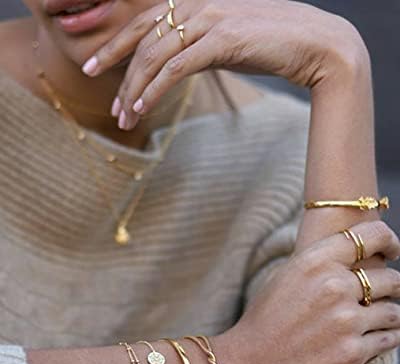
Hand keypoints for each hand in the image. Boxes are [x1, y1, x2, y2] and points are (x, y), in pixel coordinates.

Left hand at [81, 0, 367, 128]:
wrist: (318, 44)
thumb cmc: (276, 45)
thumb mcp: (229, 44)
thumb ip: (201, 48)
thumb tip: (180, 65)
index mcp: (198, 4)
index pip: (145, 23)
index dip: (117, 44)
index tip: (97, 66)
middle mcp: (199, 6)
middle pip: (143, 40)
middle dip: (119, 72)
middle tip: (106, 101)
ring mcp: (211, 20)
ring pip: (156, 56)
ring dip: (135, 89)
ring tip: (124, 118)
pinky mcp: (223, 40)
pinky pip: (177, 68)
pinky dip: (155, 88)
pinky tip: (142, 107)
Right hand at [213, 221, 399, 363]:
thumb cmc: (264, 323)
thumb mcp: (285, 278)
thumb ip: (319, 263)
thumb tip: (353, 254)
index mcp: (314, 262)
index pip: (371, 236)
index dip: (390, 242)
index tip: (393, 253)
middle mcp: (333, 285)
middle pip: (391, 278)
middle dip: (388, 289)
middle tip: (377, 298)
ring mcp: (345, 320)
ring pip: (393, 311)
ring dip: (385, 317)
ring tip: (366, 324)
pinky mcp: (353, 353)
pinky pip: (390, 338)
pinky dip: (382, 339)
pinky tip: (363, 342)